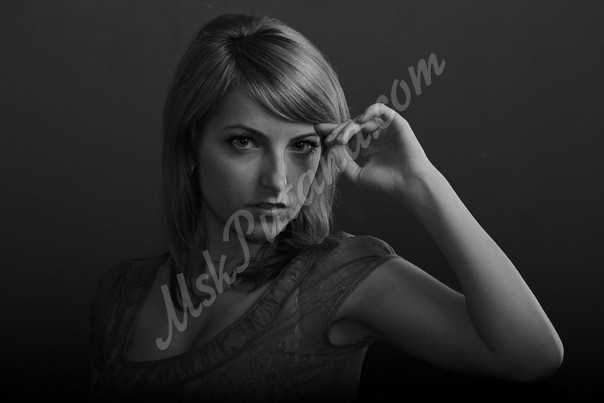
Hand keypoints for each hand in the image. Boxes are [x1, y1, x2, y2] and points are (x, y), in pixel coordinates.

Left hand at [314, 103, 436, 200]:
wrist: (407, 183)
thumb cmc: (385, 182)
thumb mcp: (356, 174)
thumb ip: (342, 162)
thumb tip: (330, 146)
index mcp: (366, 147)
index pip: (346, 135)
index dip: (332, 132)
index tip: (316, 131)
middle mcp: (375, 136)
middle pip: (350, 125)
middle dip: (336, 130)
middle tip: (327, 138)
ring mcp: (384, 129)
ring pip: (361, 119)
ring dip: (349, 128)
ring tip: (342, 140)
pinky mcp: (395, 122)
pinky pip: (380, 109)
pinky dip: (368, 111)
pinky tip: (359, 121)